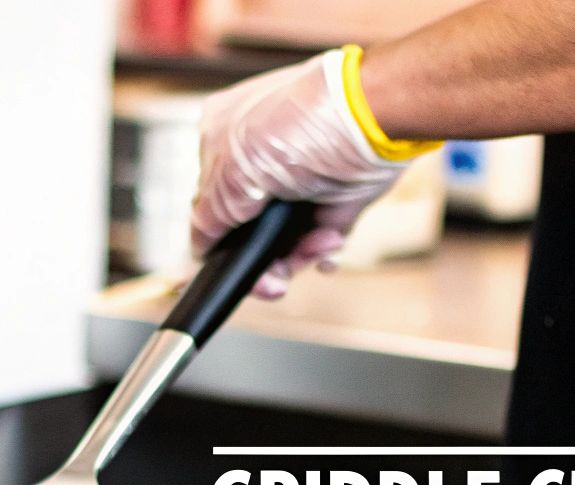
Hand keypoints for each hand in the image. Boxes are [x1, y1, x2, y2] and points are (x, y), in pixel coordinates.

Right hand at [192, 49, 405, 297]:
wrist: (374, 113)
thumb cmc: (303, 121)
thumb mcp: (234, 169)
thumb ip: (208, 214)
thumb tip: (200, 244)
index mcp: (222, 140)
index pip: (208, 206)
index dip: (218, 243)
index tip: (231, 271)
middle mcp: (258, 160)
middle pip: (245, 230)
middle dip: (260, 262)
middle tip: (273, 282)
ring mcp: (297, 180)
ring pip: (282, 242)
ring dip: (295, 257)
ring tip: (316, 246)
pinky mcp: (334, 197)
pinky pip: (318, 240)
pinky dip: (321, 252)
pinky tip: (328, 244)